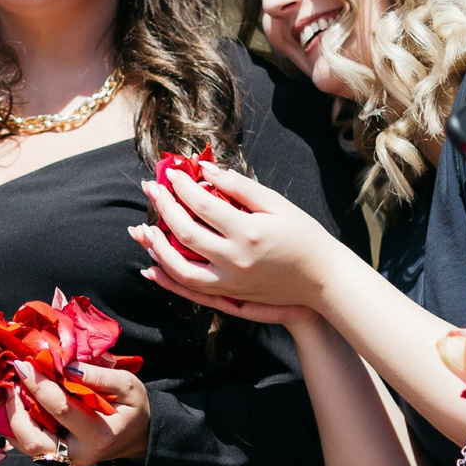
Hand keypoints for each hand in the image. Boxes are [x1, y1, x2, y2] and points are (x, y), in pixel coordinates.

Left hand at [2, 358, 151, 465]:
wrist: (135, 436)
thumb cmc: (132, 408)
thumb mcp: (128, 386)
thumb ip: (101, 376)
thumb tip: (67, 365)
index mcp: (99, 435)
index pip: (61, 409)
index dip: (39, 386)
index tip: (24, 365)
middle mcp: (77, 454)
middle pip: (33, 440)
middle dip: (15, 411)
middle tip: (10, 383)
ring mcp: (64, 460)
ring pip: (25, 446)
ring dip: (10, 418)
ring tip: (9, 390)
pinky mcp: (55, 458)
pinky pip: (27, 444)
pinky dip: (15, 424)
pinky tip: (15, 403)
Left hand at [134, 161, 339, 310]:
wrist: (322, 279)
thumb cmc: (303, 235)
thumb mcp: (276, 204)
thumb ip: (240, 186)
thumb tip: (205, 170)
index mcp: (248, 232)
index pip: (202, 205)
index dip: (181, 186)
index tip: (169, 171)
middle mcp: (235, 260)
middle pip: (185, 234)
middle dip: (163, 208)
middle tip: (150, 189)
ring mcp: (231, 282)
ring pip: (180, 268)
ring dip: (157, 247)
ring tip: (143, 228)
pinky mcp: (230, 296)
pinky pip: (190, 290)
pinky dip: (168, 279)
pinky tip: (151, 266)